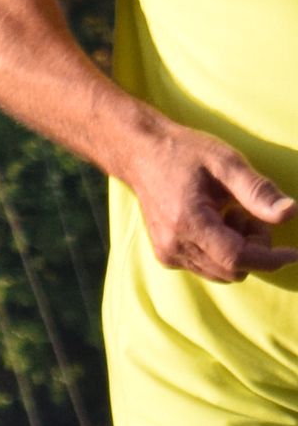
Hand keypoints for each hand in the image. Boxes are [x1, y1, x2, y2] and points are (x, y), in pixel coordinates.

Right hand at [129, 124, 295, 280]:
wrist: (142, 155)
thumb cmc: (185, 153)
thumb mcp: (227, 162)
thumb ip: (258, 191)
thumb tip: (290, 214)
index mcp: (188, 222)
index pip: (237, 258)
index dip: (270, 259)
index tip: (293, 254)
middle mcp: (174, 246)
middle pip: (232, 270)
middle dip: (253, 248)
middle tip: (248, 213)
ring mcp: (168, 254)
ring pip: (222, 273)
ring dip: (238, 251)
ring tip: (229, 214)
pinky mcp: (167, 256)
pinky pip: (208, 268)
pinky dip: (222, 252)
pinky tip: (215, 222)